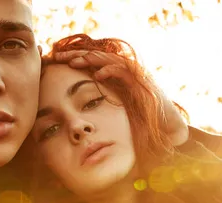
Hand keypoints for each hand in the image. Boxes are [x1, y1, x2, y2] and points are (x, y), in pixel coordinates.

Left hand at [55, 50, 188, 145]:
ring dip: (90, 60)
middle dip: (76, 55)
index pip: (92, 62)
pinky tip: (98, 75)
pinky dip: (111, 71)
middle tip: (57, 57)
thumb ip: (100, 105)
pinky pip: (124, 71)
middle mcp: (124, 72)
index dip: (74, 59)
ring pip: (109, 59)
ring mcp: (133, 75)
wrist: (166, 127)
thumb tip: (77, 114)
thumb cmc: (141, 123)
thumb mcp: (115, 111)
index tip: (56, 62)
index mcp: (115, 76)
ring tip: (73, 62)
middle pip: (97, 56)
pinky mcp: (142, 82)